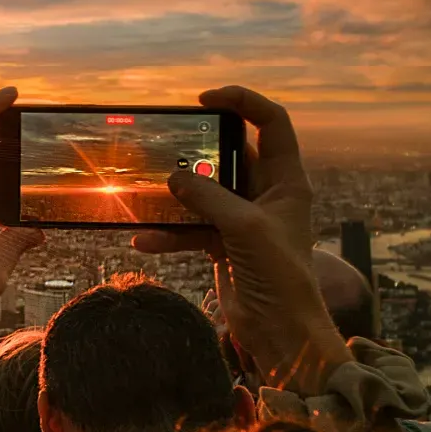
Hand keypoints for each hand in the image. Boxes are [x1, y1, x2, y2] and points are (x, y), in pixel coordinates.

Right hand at [134, 87, 348, 392]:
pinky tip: (144, 241)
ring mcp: (242, 219)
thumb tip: (172, 177)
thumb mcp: (244, 228)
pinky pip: (190, 228)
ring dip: (175, 196)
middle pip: (229, 155)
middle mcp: (265, 194)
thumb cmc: (279, 275)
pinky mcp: (223, 244)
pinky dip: (168, 233)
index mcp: (285, 180)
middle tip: (166, 144)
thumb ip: (208, 197)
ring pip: (203, 193)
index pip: (270, 123)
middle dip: (197, 151)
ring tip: (147, 194)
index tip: (204, 100)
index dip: (242, 102)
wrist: (280, 330)